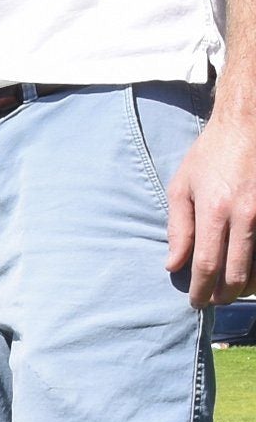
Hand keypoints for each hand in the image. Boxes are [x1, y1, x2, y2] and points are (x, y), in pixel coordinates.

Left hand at [167, 108, 255, 305]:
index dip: (201, 291)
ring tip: (234, 289)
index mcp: (215, 210)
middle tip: (215, 300)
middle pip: (237, 273)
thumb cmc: (212, 153)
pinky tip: (253, 270)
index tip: (196, 302)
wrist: (249, 119)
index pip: (207, 267)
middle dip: (224, 295)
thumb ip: (178, 228)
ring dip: (247, 285)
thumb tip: (174, 266)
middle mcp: (246, 213)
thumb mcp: (182, 187)